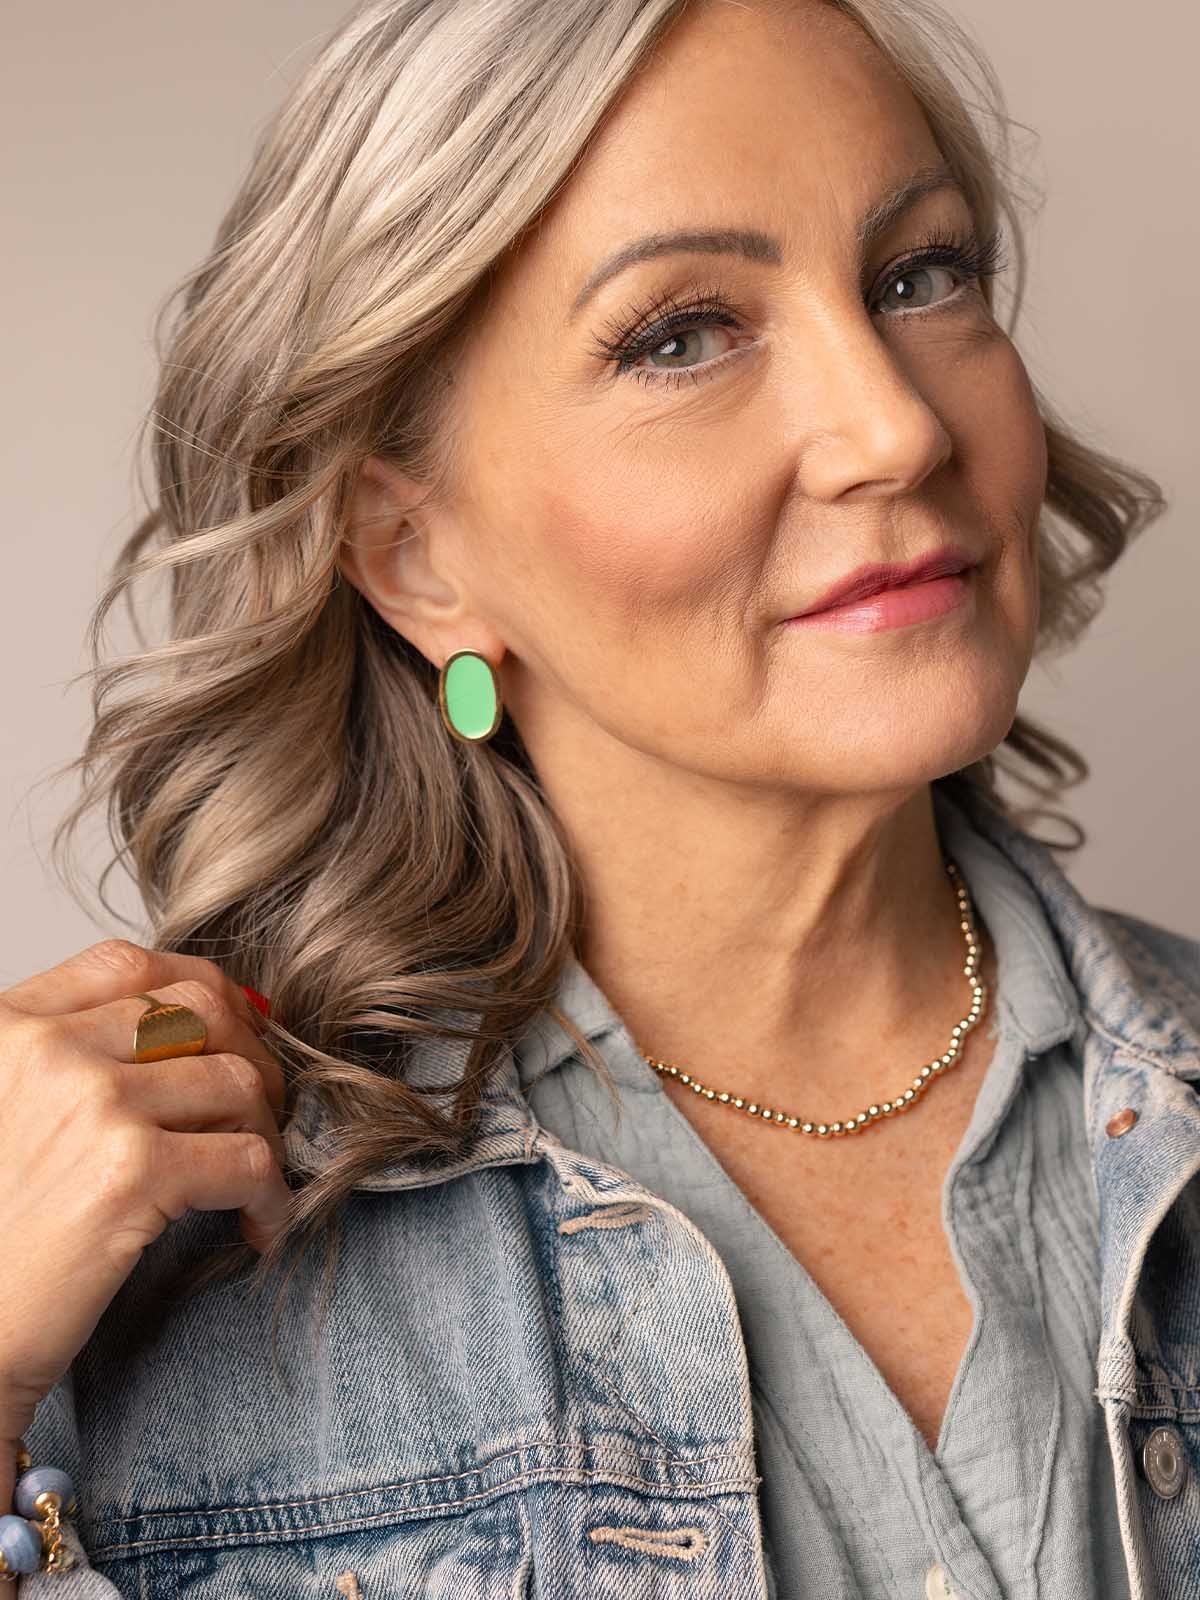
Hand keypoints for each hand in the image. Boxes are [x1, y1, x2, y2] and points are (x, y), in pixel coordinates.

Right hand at [0, 939, 289, 1507]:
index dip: (201, 991)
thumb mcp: (7, 1109)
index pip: (130, 965)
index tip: (233, 1035)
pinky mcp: (131, 1172)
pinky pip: (249, 1158)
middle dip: (252, 1056)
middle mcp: (47, 1051)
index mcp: (9, 1028)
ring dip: (266, 1133)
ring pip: (237, 1083)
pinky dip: (272, 1196)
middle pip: (201, 1010)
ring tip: (254, 1178)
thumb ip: (76, 1055)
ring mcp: (92, 1105)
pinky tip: (257, 1226)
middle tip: (260, 1113)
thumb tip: (206, 1014)